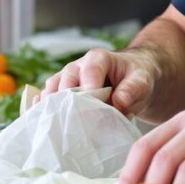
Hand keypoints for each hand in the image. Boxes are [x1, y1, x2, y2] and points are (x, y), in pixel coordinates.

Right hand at [42, 48, 157, 117]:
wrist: (134, 79)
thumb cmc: (138, 77)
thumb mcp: (142, 80)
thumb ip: (132, 90)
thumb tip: (117, 104)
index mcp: (98, 59)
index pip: (89, 72)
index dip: (89, 90)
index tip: (93, 109)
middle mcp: (78, 67)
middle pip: (65, 81)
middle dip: (68, 102)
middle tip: (72, 124)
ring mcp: (67, 80)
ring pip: (52, 90)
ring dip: (51, 107)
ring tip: (50, 125)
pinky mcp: (62, 93)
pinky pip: (49, 99)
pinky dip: (45, 109)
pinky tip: (42, 122)